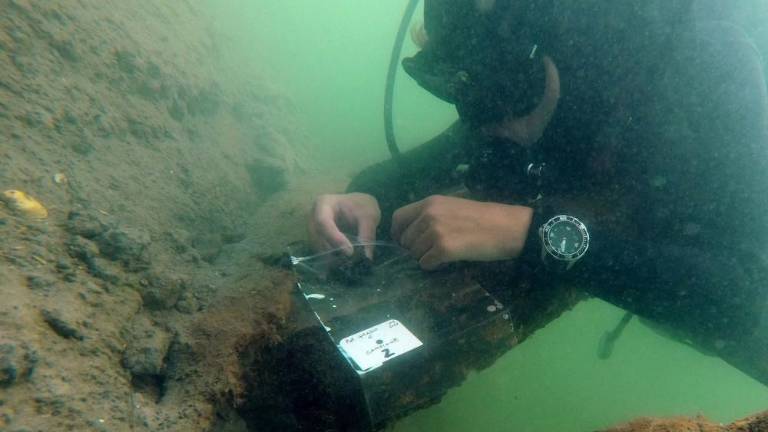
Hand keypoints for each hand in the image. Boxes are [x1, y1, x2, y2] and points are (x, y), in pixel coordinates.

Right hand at [308, 193, 380, 257]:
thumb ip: (367, 234)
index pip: (323, 221)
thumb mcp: (369, 216)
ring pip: (317, 246)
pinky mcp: (316, 239)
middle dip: (332, 250)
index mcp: (323, 204)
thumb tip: (366, 257)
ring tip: (347, 263)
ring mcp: (313, 228)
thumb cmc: (362, 206)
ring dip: (330, 256)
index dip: (334, 238)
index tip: (350, 252)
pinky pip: (319, 251)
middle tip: (349, 260)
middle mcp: (313, 216)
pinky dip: (330, 258)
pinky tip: (341, 264)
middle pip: (317, 236)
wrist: (359, 206)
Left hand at [391, 195, 532, 269]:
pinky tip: (446, 261)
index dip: (398, 233)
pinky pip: (425, 264)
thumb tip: (411, 233)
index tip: (405, 243)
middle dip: (414, 249)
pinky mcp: (443, 249)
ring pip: (414, 254)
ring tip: (443, 254)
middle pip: (405, 240)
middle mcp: (428, 214)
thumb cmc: (483, 218)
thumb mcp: (452, 207)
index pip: (398, 217)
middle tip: (432, 251)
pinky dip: (433, 266)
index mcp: (430, 202)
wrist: (507, 227)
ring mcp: (435, 231)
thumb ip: (430, 215)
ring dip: (425, 258)